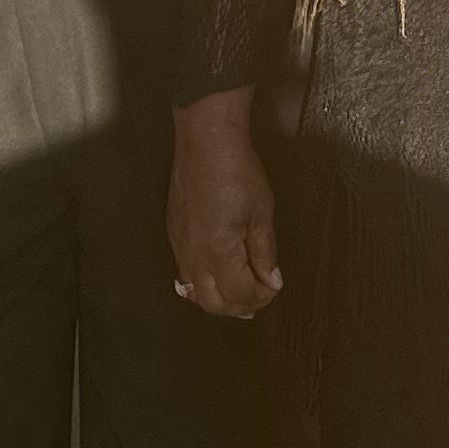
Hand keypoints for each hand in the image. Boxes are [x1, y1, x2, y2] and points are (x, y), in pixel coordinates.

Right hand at [170, 88, 282, 316]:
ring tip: (240, 293)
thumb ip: (265, 252)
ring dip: (219, 299)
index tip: (273, 288)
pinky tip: (216, 276)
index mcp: (218, 250)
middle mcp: (193, 254)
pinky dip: (202, 284)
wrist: (205, 141)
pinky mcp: (174, 235)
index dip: (260, 297)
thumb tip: (271, 279)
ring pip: (195, 292)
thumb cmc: (234, 168)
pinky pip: (184, 274)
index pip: (239, 294)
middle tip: (259, 298)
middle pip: (213, 302)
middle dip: (239, 306)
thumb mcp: (262, 212)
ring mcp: (180, 245)